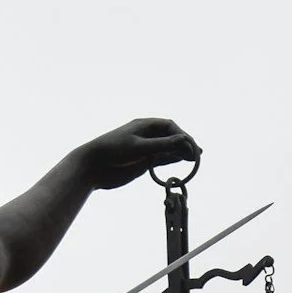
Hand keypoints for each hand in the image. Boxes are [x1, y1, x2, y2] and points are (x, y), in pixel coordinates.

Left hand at [77, 118, 200, 190]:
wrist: (94, 167)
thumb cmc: (113, 151)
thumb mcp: (139, 147)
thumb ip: (161, 145)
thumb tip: (183, 141)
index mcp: (144, 125)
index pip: (170, 127)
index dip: (182, 135)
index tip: (190, 147)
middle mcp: (146, 135)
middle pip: (171, 137)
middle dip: (185, 144)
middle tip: (197, 155)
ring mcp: (146, 149)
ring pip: (168, 149)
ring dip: (181, 152)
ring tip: (194, 160)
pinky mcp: (143, 161)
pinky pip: (162, 159)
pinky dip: (173, 159)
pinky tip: (182, 161)